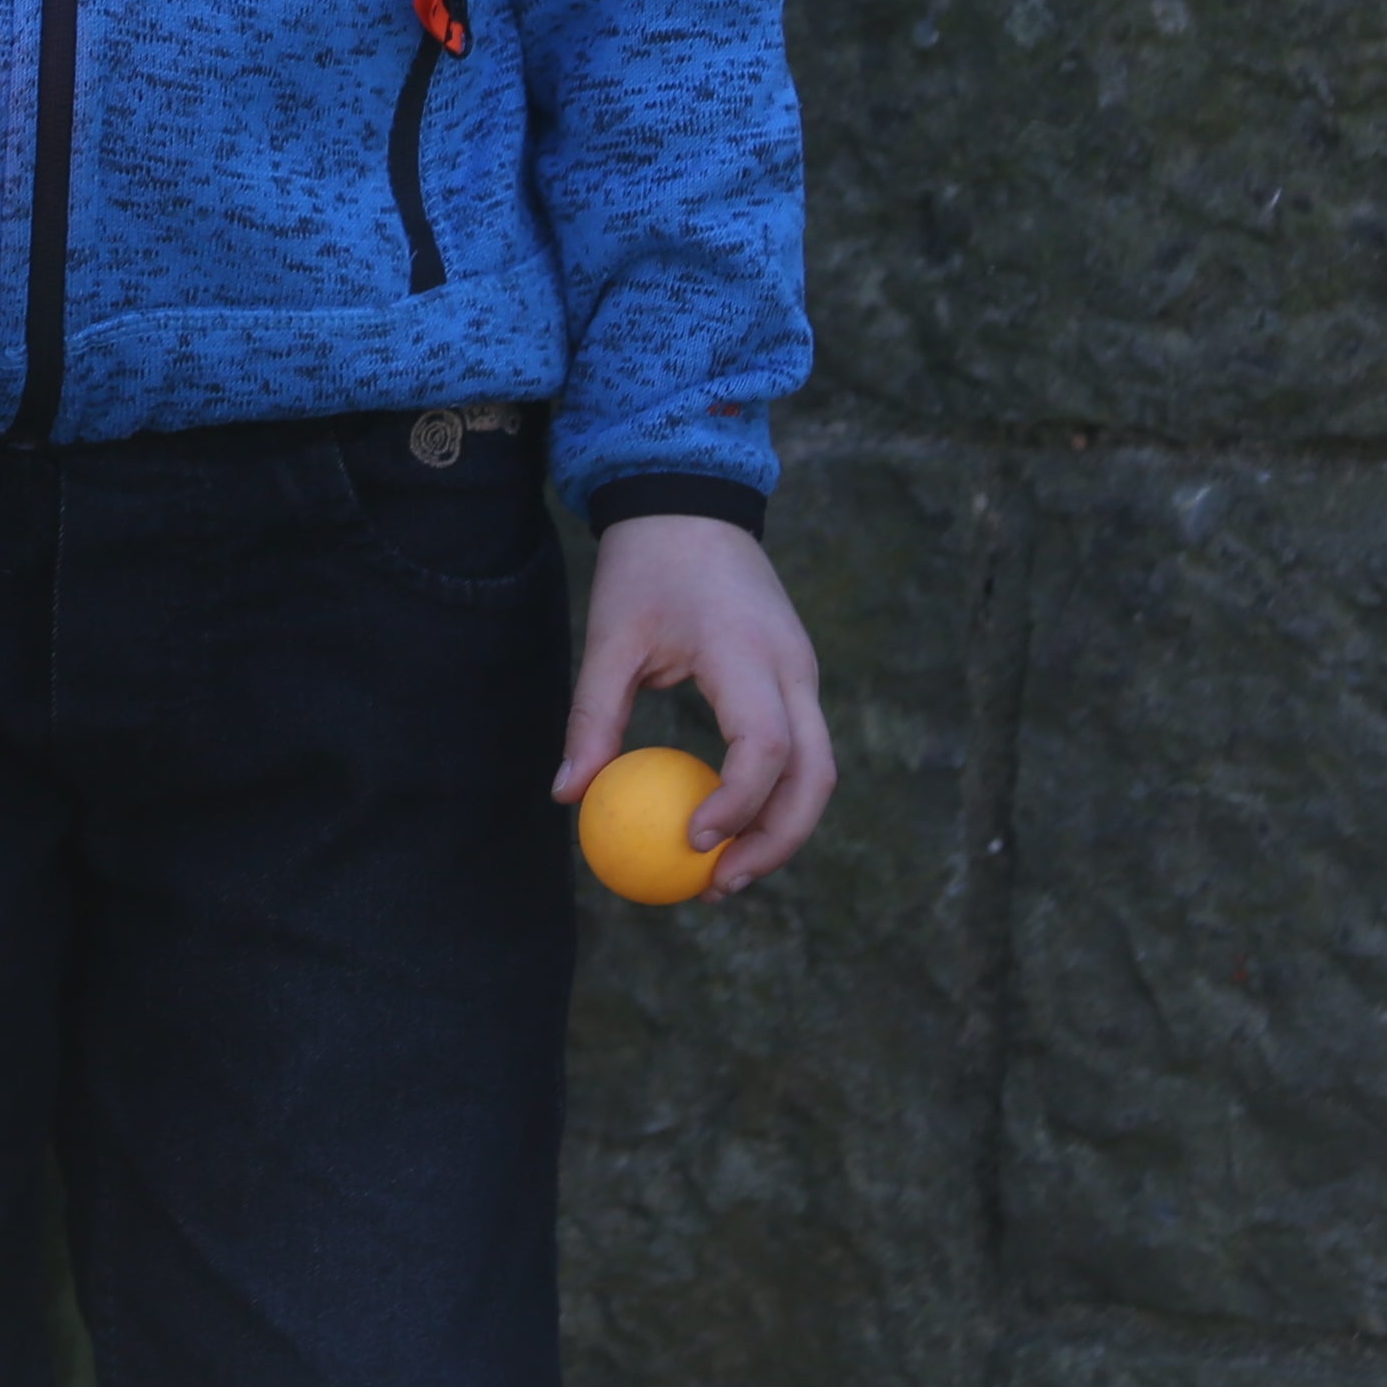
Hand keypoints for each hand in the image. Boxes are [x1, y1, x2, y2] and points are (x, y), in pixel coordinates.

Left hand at [555, 512, 834, 894]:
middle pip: (815, 776)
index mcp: (747, 652)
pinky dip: (775, 797)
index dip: (737, 805)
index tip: (690, 842)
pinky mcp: (797, 677)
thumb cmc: (645, 565)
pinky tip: (727, 827)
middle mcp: (793, 666)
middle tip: (716, 886)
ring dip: (780, 829)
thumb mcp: (610, 636)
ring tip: (721, 872)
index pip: (764, 747)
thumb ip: (593, 716)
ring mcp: (804, 672)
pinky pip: (802, 751)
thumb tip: (567, 794)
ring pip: (818, 771)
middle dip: (775, 843)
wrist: (691, 500)